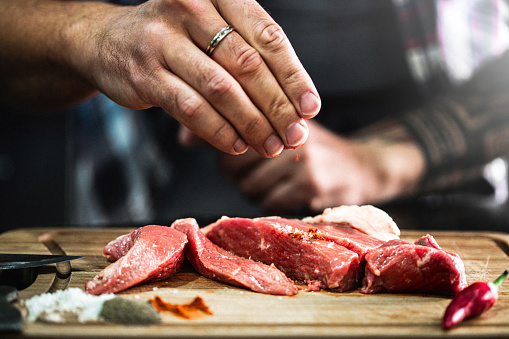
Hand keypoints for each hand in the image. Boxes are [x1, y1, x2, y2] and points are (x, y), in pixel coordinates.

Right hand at [67, 0, 319, 157]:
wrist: (108, 41)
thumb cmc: (176, 38)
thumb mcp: (213, 31)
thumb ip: (249, 57)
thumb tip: (295, 107)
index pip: (268, 36)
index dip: (293, 76)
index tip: (311, 108)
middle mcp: (190, 8)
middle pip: (247, 65)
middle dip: (277, 106)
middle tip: (295, 135)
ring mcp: (163, 40)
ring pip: (221, 90)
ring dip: (252, 124)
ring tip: (271, 145)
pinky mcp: (145, 74)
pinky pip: (192, 109)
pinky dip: (220, 131)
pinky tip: (238, 145)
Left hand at [219, 120, 424, 213]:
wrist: (364, 166)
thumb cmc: (312, 147)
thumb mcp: (280, 126)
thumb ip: (233, 127)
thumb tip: (182, 138)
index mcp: (279, 109)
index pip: (230, 123)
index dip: (218, 138)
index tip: (214, 145)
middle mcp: (289, 129)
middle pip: (232, 162)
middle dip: (237, 173)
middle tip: (256, 170)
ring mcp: (301, 157)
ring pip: (248, 186)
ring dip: (254, 190)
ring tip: (275, 182)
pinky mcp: (311, 184)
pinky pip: (269, 202)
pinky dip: (272, 203)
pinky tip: (289, 193)